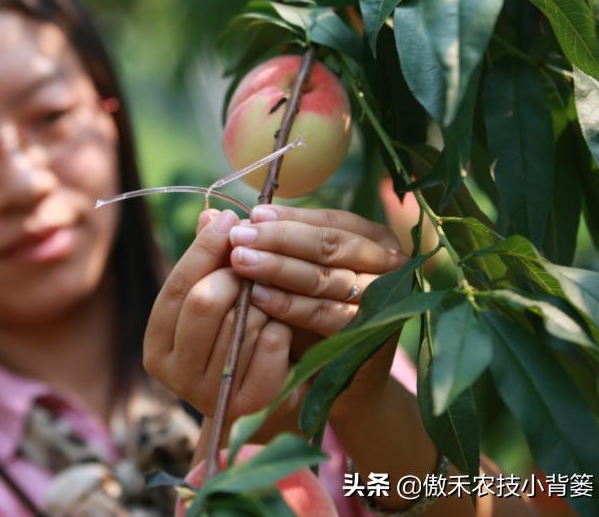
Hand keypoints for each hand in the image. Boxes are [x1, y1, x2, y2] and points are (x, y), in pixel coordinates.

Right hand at [144, 208, 300, 433]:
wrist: (268, 400)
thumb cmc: (238, 339)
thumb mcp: (219, 299)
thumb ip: (210, 261)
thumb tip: (211, 215)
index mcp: (157, 344)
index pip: (177, 286)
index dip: (204, 249)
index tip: (230, 219)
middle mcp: (174, 373)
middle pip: (204, 302)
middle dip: (236, 275)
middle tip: (256, 262)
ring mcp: (207, 393)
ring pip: (241, 322)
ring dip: (263, 303)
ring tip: (272, 299)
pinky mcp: (247, 404)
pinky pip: (270, 346)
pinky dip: (281, 330)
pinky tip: (283, 328)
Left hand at [226, 204, 408, 421]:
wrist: (342, 382)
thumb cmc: (310, 319)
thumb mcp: (288, 276)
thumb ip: (258, 245)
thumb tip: (210, 216)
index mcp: (373, 239)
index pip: (330, 221)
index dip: (289, 218)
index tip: (250, 215)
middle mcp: (388, 264)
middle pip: (329, 245)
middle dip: (279, 239)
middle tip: (238, 236)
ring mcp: (384, 299)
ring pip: (327, 277)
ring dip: (279, 268)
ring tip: (241, 261)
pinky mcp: (371, 334)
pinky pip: (326, 314)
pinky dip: (291, 305)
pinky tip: (258, 297)